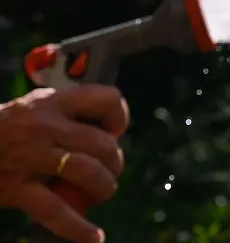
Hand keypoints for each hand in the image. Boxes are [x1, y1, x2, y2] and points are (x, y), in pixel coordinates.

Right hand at [0, 86, 129, 242]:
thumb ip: (67, 114)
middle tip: (110, 172)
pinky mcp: (16, 188)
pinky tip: (94, 236)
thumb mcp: (35, 108)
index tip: (114, 132)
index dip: (119, 117)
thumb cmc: (7, 130)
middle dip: (115, 163)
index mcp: (53, 102)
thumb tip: (110, 133)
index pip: (106, 99)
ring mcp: (30, 157)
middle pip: (103, 144)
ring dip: (105, 187)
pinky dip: (78, 227)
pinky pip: (55, 210)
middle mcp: (44, 126)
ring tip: (102, 193)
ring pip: (89, 172)